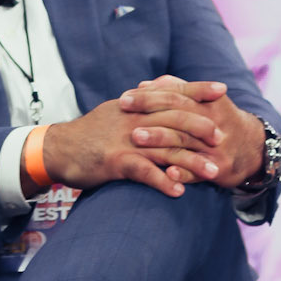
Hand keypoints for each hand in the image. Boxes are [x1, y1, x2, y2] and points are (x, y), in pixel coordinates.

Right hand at [36, 80, 232, 199]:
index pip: (172, 91)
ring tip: (214, 174)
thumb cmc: (90, 132)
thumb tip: (161, 90)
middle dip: (202, 128)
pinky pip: (145, 171)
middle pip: (175, 118)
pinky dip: (163, 181)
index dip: (198, 89)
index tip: (222, 89)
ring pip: (166, 148)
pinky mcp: (115, 162)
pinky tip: (180, 191)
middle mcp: (134, 118)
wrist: (58, 148)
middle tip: (222, 139)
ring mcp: (125, 140)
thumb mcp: (116, 110)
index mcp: (135, 104)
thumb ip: (140, 102)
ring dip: (192, 162)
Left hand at [119, 76, 266, 189]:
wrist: (254, 150)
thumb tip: (145, 84)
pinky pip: (198, 170)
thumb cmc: (219, 122)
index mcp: (208, 102)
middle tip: (123, 112)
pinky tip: (167, 172)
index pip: (176, 94)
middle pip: (178, 113)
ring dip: (160, 139)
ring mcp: (216, 146)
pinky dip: (183, 172)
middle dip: (150, 112)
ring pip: (185, 141)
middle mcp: (213, 121)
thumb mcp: (204, 102)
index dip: (149, 95)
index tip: (124, 98)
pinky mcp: (220, 168)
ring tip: (136, 138)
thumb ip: (176, 90)